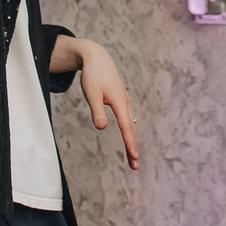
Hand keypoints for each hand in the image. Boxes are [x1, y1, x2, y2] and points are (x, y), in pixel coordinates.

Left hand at [69, 38, 140, 169]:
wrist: (97, 58)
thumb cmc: (92, 76)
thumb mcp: (91, 94)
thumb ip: (96, 111)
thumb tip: (101, 128)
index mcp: (120, 102)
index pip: (126, 127)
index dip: (130, 143)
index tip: (134, 157)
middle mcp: (125, 103)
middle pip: (131, 129)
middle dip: (133, 148)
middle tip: (134, 167)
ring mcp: (125, 102)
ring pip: (131, 125)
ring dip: (132, 141)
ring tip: (131, 158)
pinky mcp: (121, 101)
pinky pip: (128, 119)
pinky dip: (130, 131)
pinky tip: (129, 138)